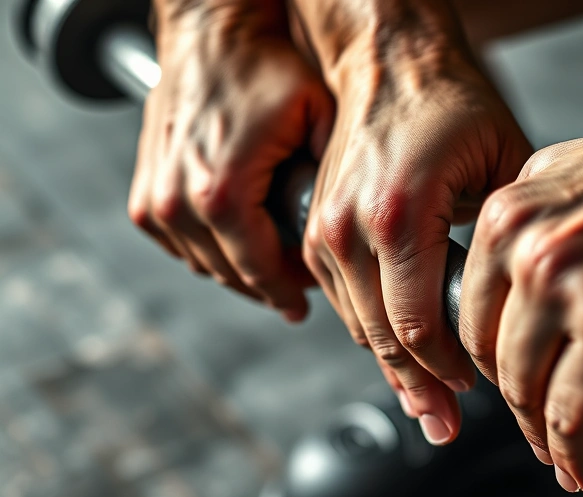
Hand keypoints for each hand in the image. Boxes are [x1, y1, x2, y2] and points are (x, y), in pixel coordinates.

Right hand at [129, 2, 333, 320]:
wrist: (211, 32)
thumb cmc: (263, 66)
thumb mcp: (319, 115)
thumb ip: (339, 175)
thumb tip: (364, 222)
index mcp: (222, 194)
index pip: (262, 273)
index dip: (291, 292)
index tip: (308, 304)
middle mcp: (178, 202)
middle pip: (233, 275)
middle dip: (271, 286)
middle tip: (302, 288)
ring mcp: (155, 201)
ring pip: (206, 265)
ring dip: (241, 273)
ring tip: (276, 269)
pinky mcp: (143, 196)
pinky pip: (179, 246)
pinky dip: (210, 252)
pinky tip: (241, 246)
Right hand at [301, 18, 532, 444]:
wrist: (388, 58)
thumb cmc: (448, 99)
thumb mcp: (501, 162)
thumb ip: (507, 237)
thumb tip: (526, 297)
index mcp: (399, 215)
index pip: (417, 327)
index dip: (448, 369)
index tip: (474, 387)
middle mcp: (348, 228)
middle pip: (383, 338)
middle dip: (419, 386)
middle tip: (445, 422)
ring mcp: (324, 231)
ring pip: (358, 326)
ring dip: (392, 366)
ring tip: (425, 403)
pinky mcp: (315, 230)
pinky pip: (342, 301)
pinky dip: (372, 331)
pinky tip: (396, 354)